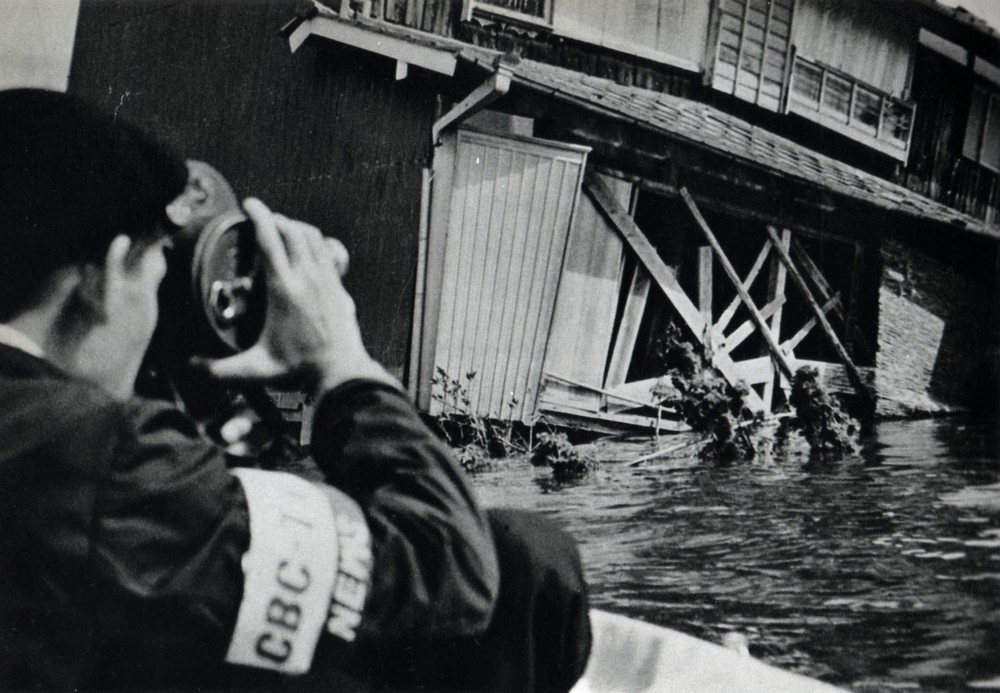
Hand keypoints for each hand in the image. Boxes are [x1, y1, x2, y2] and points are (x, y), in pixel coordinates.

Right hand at [198, 198, 396, 395]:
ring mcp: (326, 279)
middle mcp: (307, 278)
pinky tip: (307, 248)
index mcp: (283, 289)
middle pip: (293, 230)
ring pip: (313, 236)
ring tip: (283, 228)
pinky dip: (315, 241)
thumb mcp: (256, 369)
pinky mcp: (338, 285)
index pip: (270, 240)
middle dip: (276, 218)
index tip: (249, 204)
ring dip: (296, 226)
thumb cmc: (300, 369)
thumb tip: (192, 366)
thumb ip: (220, 370)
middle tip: (262, 219)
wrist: (341, 372)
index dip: (259, 215)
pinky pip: (328, 250)